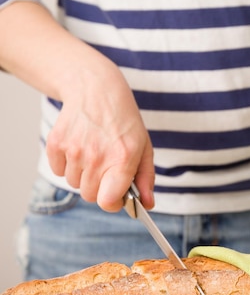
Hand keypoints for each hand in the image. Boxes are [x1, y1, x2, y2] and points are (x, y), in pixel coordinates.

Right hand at [46, 62, 154, 211]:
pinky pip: (58, 170)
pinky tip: (78, 145)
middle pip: (89, 195)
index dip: (112, 203)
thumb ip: (145, 178)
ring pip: (73, 183)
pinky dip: (66, 164)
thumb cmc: (123, 121)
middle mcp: (97, 155)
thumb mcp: (143, 146)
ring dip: (82, 174)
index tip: (115, 196)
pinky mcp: (57, 143)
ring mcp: (74, 149)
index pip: (107, 201)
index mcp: (123, 158)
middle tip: (105, 166)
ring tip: (92, 151)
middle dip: (98, 186)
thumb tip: (147, 205)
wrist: (96, 90)